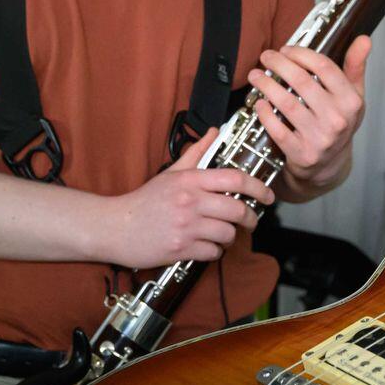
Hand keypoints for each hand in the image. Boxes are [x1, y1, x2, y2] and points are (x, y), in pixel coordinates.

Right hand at [94, 129, 274, 268]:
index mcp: (189, 180)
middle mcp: (190, 201)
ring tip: (221, 234)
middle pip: (237, 210)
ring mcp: (186, 226)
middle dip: (250, 218)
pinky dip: (214, 252)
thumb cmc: (145, 201)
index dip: (258, 188)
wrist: (116, 227)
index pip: (234, 180)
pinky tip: (206, 246)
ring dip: (229, 237)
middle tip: (250, 221)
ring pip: (228, 233)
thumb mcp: (171, 173)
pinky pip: (213, 252)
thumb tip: (214, 131)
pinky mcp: (181, 248)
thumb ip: (196, 152)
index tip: (268, 195)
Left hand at [248, 35, 371, 194]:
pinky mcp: (302, 153)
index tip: (286, 49)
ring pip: (287, 104)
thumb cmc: (339, 124)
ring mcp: (319, 138)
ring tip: (256, 75)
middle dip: (279, 65)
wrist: (330, 165)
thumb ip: (356, 67)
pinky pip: (278, 130)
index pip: (324, 67)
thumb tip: (364, 40)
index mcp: (351, 101)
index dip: (301, 54)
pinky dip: (265, 114)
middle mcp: (337, 119)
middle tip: (266, 57)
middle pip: (302, 82)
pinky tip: (258, 102)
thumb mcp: (353, 96)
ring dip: (267, 86)